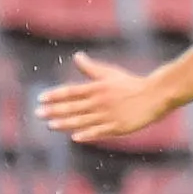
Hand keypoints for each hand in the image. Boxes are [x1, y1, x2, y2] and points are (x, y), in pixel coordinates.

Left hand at [36, 53, 172, 143]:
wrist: (155, 96)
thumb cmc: (131, 84)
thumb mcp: (110, 74)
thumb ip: (91, 68)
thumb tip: (77, 56)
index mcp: (97, 88)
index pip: (71, 92)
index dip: (54, 95)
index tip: (40, 99)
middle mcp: (100, 102)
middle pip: (73, 107)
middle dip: (54, 110)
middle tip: (37, 114)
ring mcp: (108, 115)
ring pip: (82, 120)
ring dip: (65, 123)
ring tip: (50, 125)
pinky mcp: (118, 127)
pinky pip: (99, 131)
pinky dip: (87, 134)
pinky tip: (75, 137)